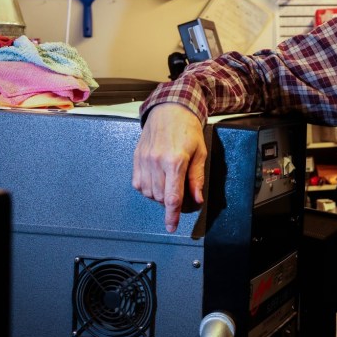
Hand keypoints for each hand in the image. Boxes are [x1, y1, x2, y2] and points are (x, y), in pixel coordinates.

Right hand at [132, 103, 206, 232]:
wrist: (170, 109)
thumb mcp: (200, 152)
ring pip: (148, 192)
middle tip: (180, 192)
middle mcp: (156, 162)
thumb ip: (196, 178)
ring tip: (169, 183)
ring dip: (159, 195)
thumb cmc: (187, 128)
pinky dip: (147, 188)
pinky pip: (138, 184)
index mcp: (175, 161)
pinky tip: (156, 181)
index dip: (172, 215)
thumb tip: (196, 199)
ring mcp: (144, 160)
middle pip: (160, 197)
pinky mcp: (136, 158)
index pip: (172, 197)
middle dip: (170, 202)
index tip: (171, 227)